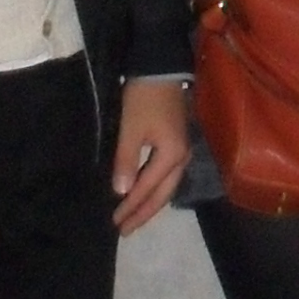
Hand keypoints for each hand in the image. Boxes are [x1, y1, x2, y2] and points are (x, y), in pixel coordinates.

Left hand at [113, 78, 191, 232]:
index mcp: (171, 156)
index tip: (115, 223)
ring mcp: (183, 150)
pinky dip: (155, 189)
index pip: (147, 189)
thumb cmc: (144, 99)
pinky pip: (167, 176)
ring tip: (135, 217)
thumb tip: (122, 192)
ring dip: (150, 203)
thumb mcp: (131, 129)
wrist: (160, 68)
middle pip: (162, 194)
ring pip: (167, 186)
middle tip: (125, 230)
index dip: (131, 208)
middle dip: (143, 213)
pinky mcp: (178, 143)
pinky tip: (146, 193)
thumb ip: (127, 161)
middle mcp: (182, 158)